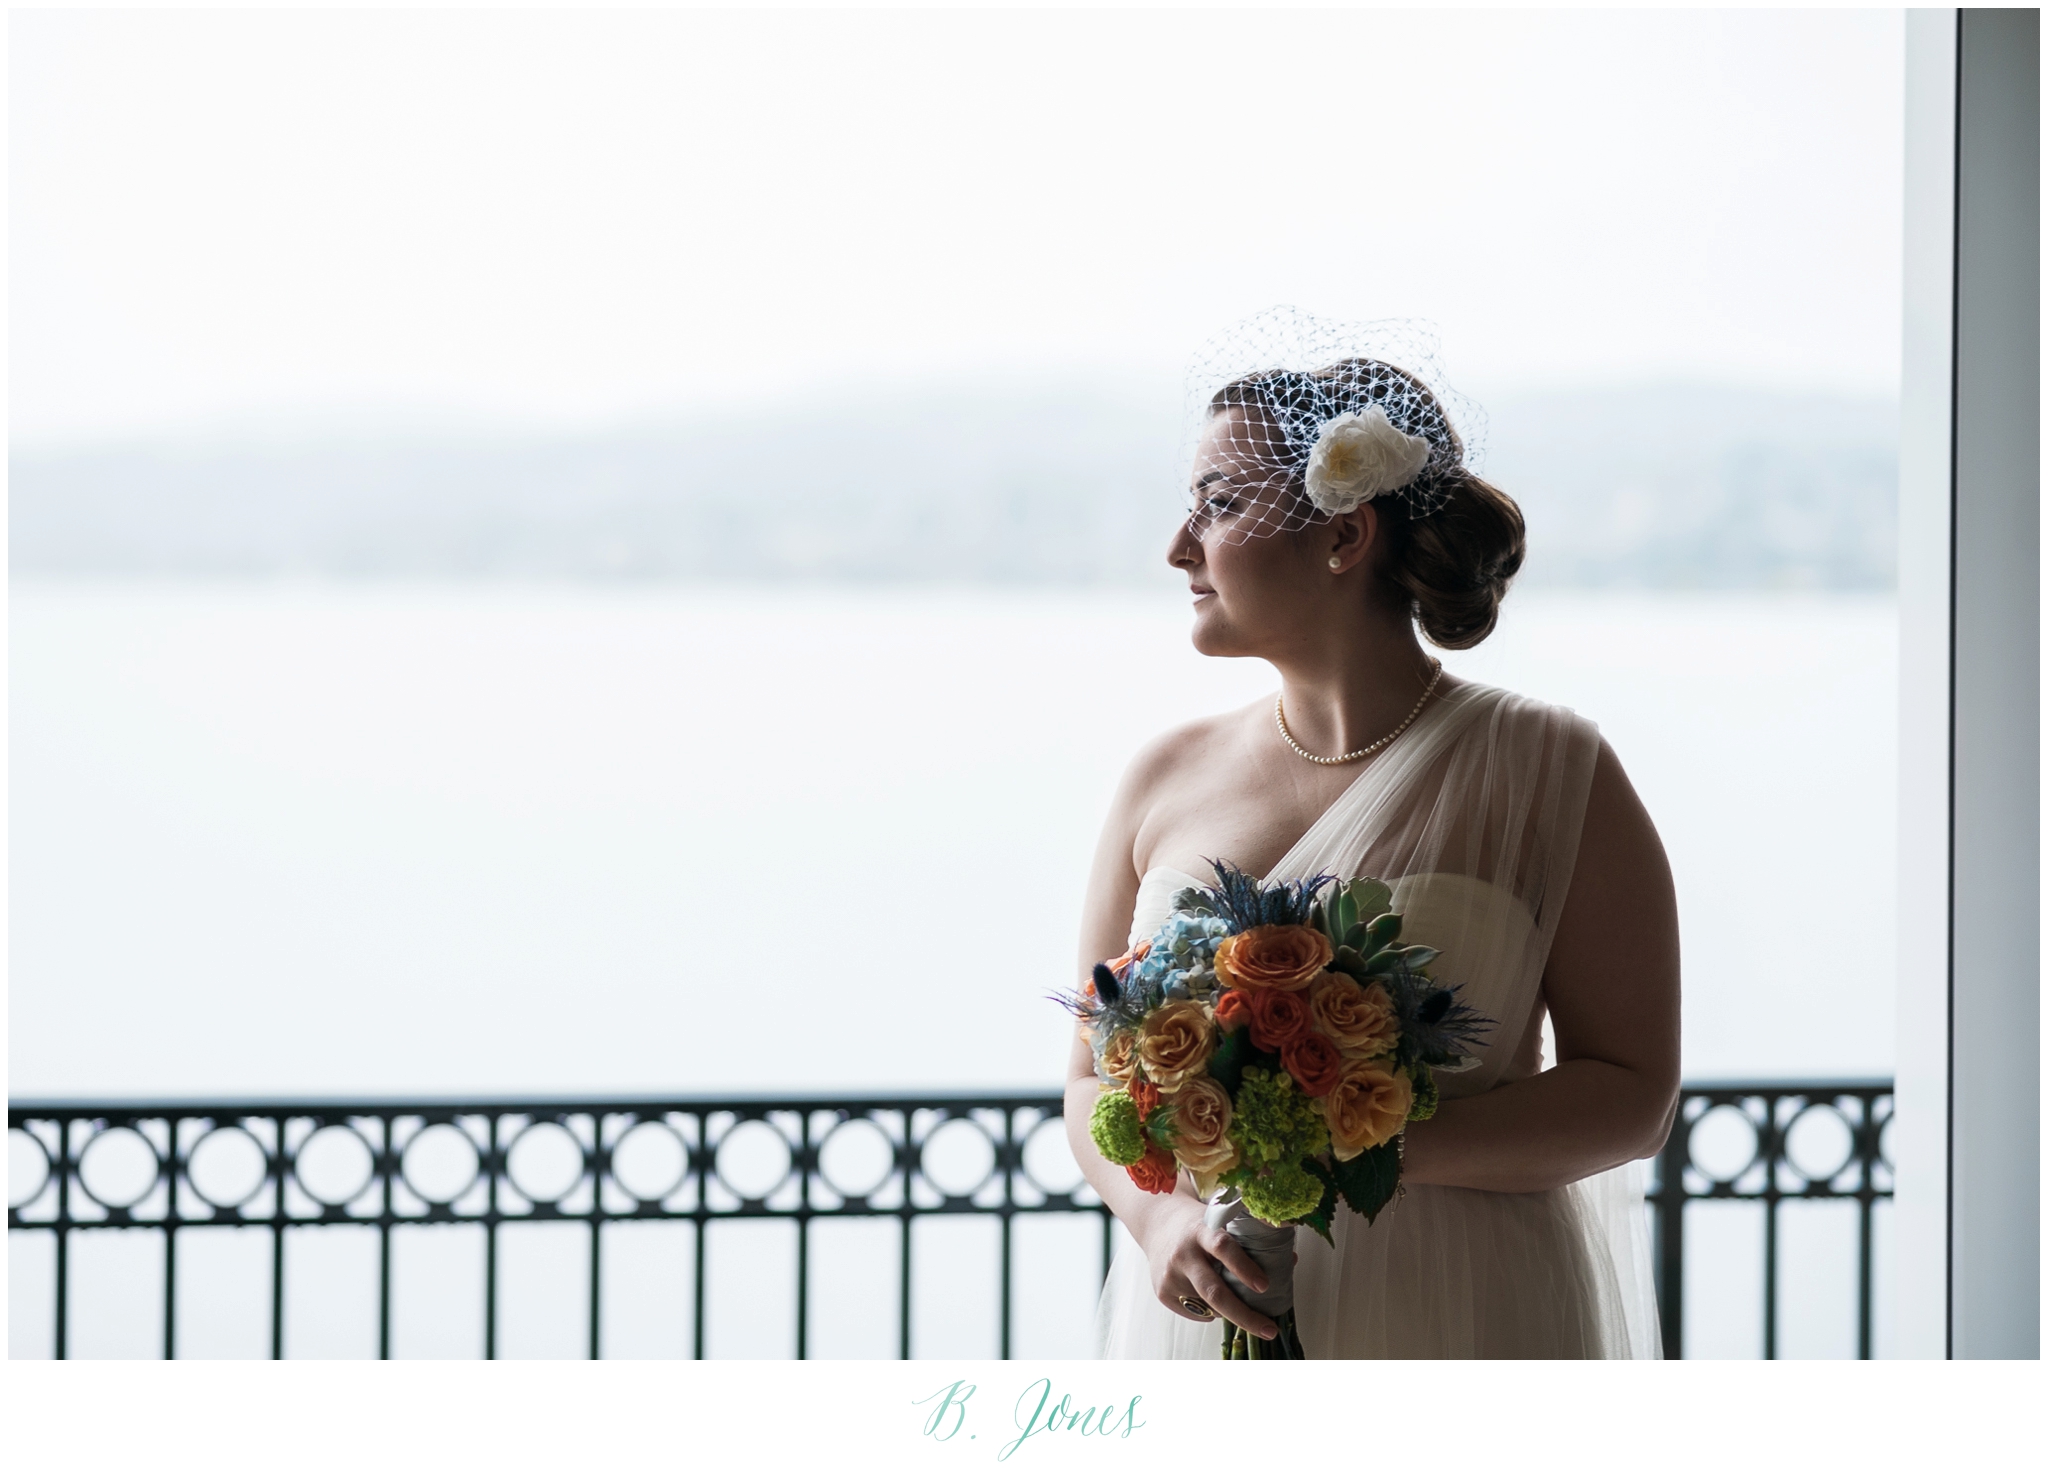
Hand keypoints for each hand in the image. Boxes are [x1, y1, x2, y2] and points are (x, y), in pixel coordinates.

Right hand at [1134, 1194, 1278, 1339]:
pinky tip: (1212, 1298)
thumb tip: (1290, 1261)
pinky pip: (1197, 1312)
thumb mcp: (1220, 1221)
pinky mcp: (1163, 1293)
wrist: (1156, 1223)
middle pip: (1214, 1291)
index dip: (1244, 1267)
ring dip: (1230, 1312)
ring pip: (1208, 1306)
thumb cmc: (1198, 1224)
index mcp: (1201, 1230)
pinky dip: (1212, 1311)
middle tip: (1269, 1328)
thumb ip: (1250, 1240)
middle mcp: (1183, 1254)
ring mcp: (1170, 1276)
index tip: (1265, 1285)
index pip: (1223, 1247)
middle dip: (1244, 1314)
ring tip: (1241, 1306)